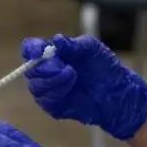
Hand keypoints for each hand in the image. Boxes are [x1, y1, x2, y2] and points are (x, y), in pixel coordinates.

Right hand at [22, 34, 146, 140]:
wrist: (116, 91)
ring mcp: (48, 89)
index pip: (29, 48)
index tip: (40, 51)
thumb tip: (55, 40)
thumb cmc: (103, 66)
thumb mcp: (90, 48)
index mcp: (51, 53)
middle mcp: (45, 71)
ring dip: (54, 80)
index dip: (31, 49)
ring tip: (73, 76)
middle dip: (46, 67)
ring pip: (35, 86)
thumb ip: (72, 44)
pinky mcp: (53, 106)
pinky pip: (44, 101)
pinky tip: (71, 89)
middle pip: (30, 70)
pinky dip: (57, 93)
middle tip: (66, 67)